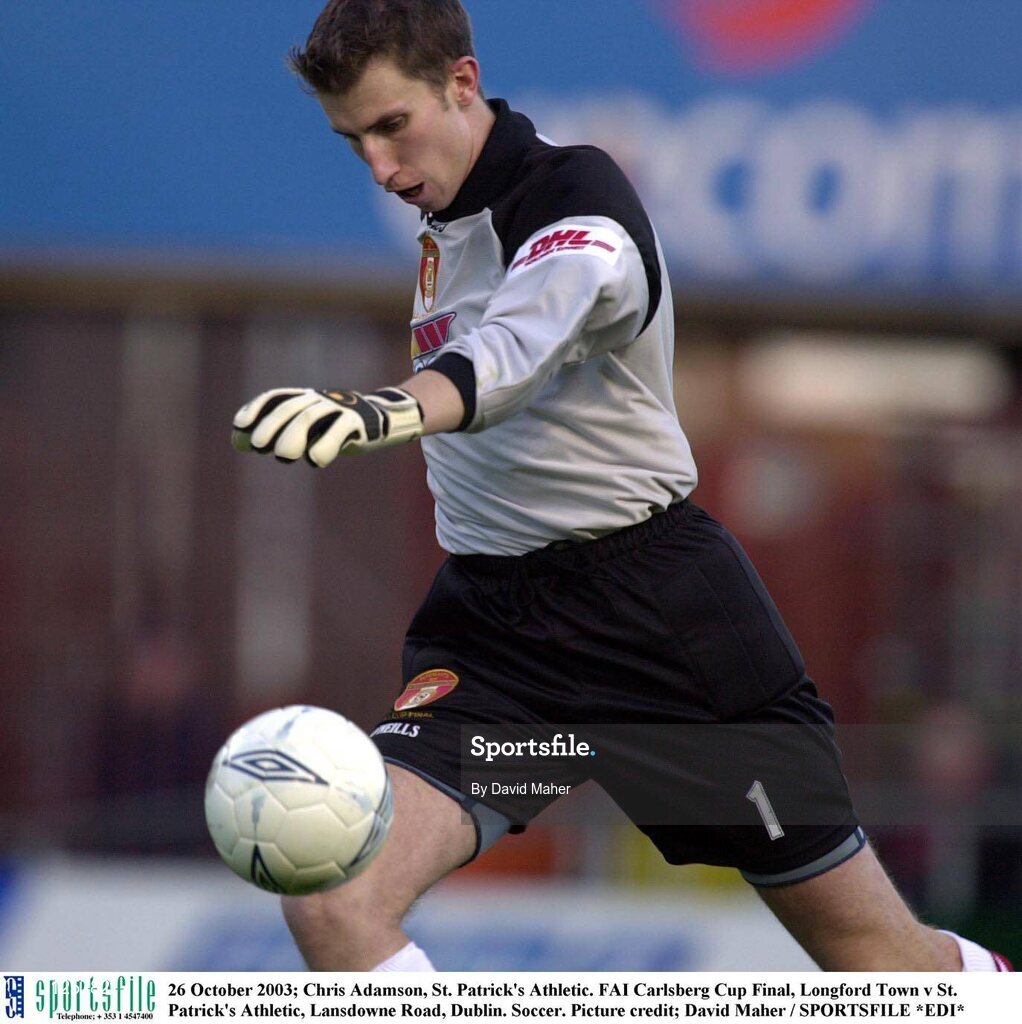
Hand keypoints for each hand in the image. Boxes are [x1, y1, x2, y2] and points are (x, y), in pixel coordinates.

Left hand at [232, 387, 423, 466]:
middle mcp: (320, 400)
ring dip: (294, 435)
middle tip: (259, 445)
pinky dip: (326, 446)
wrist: (384, 419)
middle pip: (291, 408)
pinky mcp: (359, 424)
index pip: (277, 398)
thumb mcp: (307, 429)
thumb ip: (274, 433)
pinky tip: (315, 460)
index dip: (257, 408)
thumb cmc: (336, 427)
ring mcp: (340, 409)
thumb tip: (236, 441)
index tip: (239, 425)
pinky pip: (340, 432)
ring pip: (312, 417)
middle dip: (272, 424)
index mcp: (305, 399)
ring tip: (283, 456)